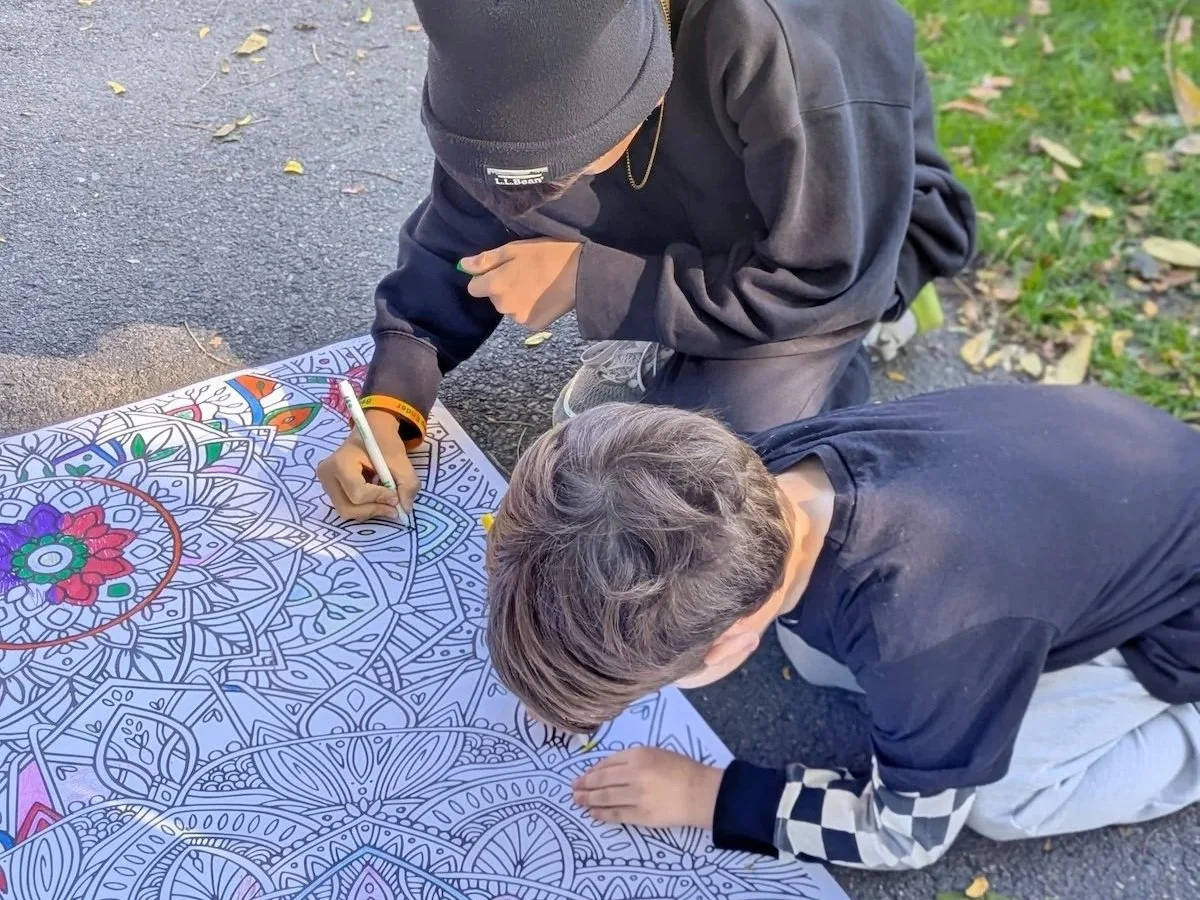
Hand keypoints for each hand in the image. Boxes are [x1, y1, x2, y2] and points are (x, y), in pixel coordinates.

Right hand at [316, 409, 420, 519]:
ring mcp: (326, 484)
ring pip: (347, 511)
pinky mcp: (330, 490)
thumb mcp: (401, 459)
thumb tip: (406, 509)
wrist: (371, 431)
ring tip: (385, 498)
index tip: (397, 496)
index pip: (358, 493)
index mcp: (340, 462)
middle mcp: (327, 475)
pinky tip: (375, 496)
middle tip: (394, 508)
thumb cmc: (383, 441)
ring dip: (370, 510)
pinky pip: (347, 507)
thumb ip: (407, 484)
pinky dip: (365, 507)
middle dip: (374, 510)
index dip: (380, 498)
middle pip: (348, 508)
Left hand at [462, 238, 581, 329]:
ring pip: (509, 308)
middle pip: (494, 298)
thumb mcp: (514, 249)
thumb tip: (462, 265)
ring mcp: (518, 318)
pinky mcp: (533, 326)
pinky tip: (544, 297)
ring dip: (518, 299)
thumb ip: (485, 260)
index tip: (504, 270)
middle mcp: (502, 306)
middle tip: (526, 274)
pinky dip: (531, 309)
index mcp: (495, 285)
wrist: (581, 273)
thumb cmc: (547, 255)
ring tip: (538, 284)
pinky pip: (524, 317)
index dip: (487, 277)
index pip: (474, 287)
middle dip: (504, 288)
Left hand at [572, 747, 724, 829]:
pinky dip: (602, 814)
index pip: (608, 762)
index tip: (583, 775)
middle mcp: (634, 774)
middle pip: (602, 780)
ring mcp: (637, 796)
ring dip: (589, 799)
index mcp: (638, 755)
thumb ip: (632, 759)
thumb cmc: (682, 769)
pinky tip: (593, 813)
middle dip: (585, 785)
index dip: (592, 770)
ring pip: (606, 797)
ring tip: (578, 801)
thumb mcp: (656, 753)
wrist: (701, 792)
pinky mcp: (642, 816)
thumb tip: (606, 769)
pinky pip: (617, 814)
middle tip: (573, 789)